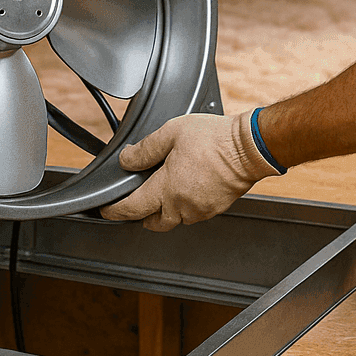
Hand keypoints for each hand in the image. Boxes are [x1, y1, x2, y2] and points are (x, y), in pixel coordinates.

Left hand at [100, 112, 280, 230]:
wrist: (250, 148)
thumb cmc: (216, 139)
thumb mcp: (172, 133)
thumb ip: (145, 149)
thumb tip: (126, 160)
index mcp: (167, 189)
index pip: (131, 209)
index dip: (114, 211)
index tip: (106, 210)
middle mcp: (182, 206)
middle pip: (152, 222)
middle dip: (140, 215)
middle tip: (135, 200)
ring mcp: (200, 210)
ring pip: (174, 219)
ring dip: (165, 209)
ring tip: (165, 186)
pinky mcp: (215, 208)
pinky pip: (193, 213)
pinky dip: (184, 205)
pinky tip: (188, 185)